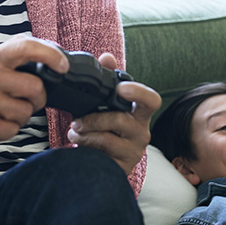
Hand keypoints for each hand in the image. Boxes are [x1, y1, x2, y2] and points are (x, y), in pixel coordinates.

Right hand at [0, 36, 65, 146]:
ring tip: (8, 108)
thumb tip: (54, 50)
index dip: (50, 55)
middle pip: (35, 88)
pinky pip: (14, 129)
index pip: (26, 48)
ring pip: (26, 112)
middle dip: (38, 96)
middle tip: (28, 96)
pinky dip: (11, 127)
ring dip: (23, 113)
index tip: (62, 66)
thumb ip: (18, 50)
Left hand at [65, 53, 160, 175]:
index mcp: (139, 112)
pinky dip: (85, 145)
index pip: (151, 100)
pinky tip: (77, 142)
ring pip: (108, 138)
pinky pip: (102, 154)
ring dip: (85, 133)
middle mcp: (141, 131)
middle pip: (122, 121)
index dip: (139, 93)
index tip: (121, 88)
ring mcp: (134, 151)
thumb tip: (107, 57)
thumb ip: (107, 78)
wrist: (99, 158)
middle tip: (76, 119)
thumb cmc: (104, 126)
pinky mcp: (123, 166)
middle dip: (95, 118)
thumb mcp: (104, 102)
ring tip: (74, 131)